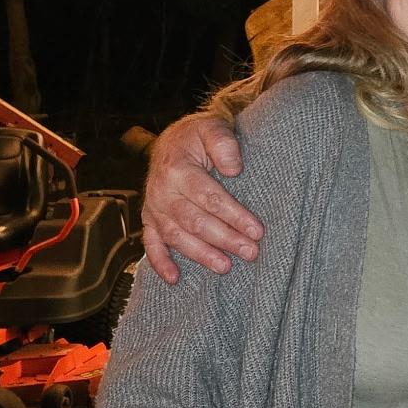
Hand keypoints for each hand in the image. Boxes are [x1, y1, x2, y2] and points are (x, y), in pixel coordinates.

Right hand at [142, 114, 262, 283]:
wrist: (175, 140)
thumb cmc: (199, 137)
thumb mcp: (213, 128)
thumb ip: (223, 143)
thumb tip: (233, 168)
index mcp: (177, 169)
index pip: (209, 197)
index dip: (234, 215)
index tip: (257, 230)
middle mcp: (162, 191)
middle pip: (194, 221)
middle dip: (224, 238)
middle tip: (250, 252)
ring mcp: (154, 207)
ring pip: (176, 236)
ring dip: (201, 254)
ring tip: (226, 267)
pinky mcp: (150, 219)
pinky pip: (151, 244)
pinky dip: (160, 263)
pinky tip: (175, 279)